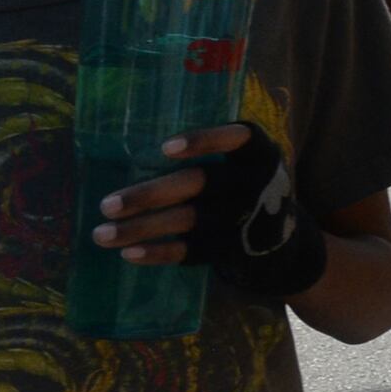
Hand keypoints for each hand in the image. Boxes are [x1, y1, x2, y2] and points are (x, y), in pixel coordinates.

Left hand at [94, 121, 324, 298]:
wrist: (289, 246)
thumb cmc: (244, 191)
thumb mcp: (244, 168)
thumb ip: (210, 157)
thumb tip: (129, 151)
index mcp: (260, 155)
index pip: (240, 138)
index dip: (206, 141)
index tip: (165, 148)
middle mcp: (257, 184)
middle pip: (199, 183)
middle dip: (149, 194)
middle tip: (106, 205)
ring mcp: (248, 220)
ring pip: (188, 220)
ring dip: (141, 228)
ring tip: (101, 235)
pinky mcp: (237, 249)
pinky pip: (193, 250)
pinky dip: (160, 252)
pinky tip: (130, 254)